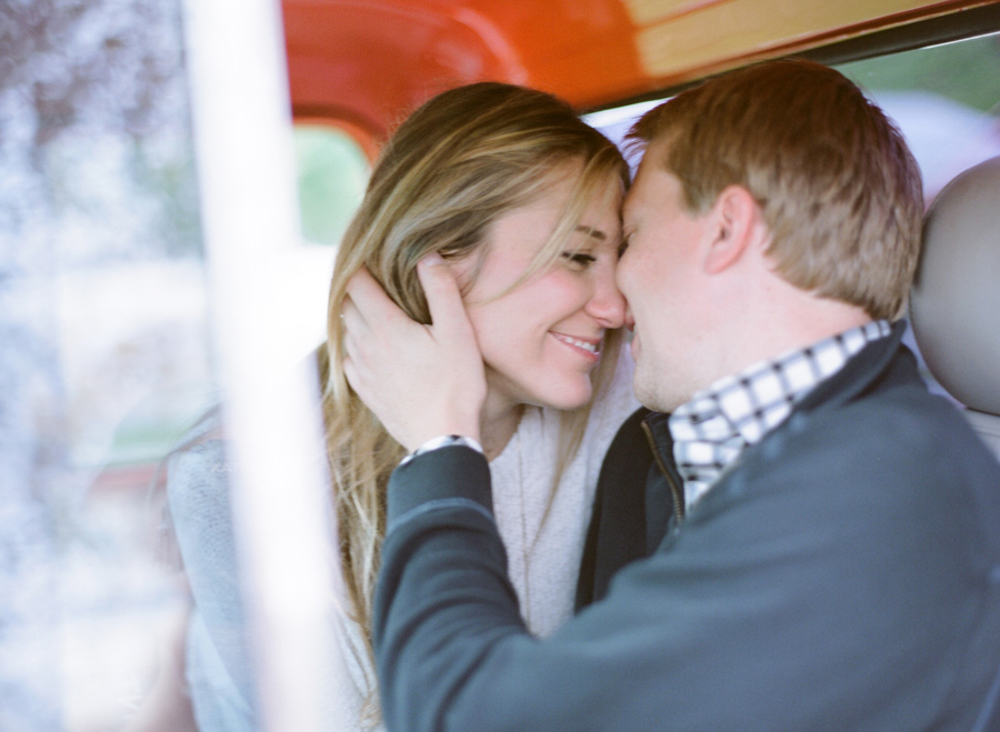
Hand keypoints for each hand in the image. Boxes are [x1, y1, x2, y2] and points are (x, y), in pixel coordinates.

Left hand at [342, 255, 485, 451]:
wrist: (442, 438)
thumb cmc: (455, 384)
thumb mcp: (458, 332)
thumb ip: (441, 290)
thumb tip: (428, 257)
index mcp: (385, 326)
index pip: (356, 284)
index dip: (359, 266)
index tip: (369, 257)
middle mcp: (366, 346)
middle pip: (346, 306)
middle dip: (356, 289)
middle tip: (372, 278)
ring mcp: (363, 371)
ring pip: (347, 333)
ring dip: (355, 317)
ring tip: (373, 310)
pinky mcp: (367, 392)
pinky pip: (349, 361)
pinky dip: (355, 347)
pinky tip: (371, 349)